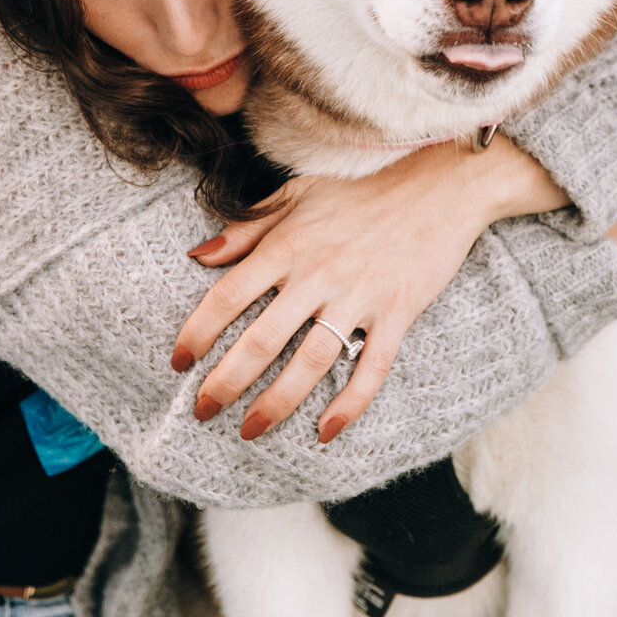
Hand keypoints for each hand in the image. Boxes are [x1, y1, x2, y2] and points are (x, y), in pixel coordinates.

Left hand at [171, 138, 565, 443]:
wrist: (439, 184)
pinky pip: (372, 368)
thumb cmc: (362, 189)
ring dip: (277, 403)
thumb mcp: (297, 193)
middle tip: (202, 411)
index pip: (227, 295)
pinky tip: (325, 432)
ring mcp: (360, 296)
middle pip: (261, 340)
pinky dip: (349, 404)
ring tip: (250, 430)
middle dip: (225, 383)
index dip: (196, 333)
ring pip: (310, 362)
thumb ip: (246, 227)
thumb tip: (198, 255)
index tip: (177, 362)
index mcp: (288, 244)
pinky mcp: (398, 312)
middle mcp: (318, 273)